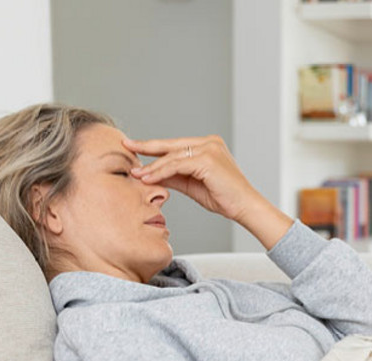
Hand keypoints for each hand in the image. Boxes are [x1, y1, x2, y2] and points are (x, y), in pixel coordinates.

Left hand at [123, 135, 265, 221]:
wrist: (245, 207)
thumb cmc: (223, 197)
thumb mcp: (192, 184)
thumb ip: (173, 176)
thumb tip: (151, 174)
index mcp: (207, 145)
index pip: (174, 145)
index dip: (154, 147)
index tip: (135, 148)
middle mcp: (209, 142)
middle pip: (171, 145)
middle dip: (146, 146)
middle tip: (126, 145)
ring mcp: (209, 148)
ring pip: (172, 156)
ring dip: (152, 166)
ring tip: (136, 174)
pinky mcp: (207, 159)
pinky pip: (177, 165)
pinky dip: (161, 172)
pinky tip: (148, 178)